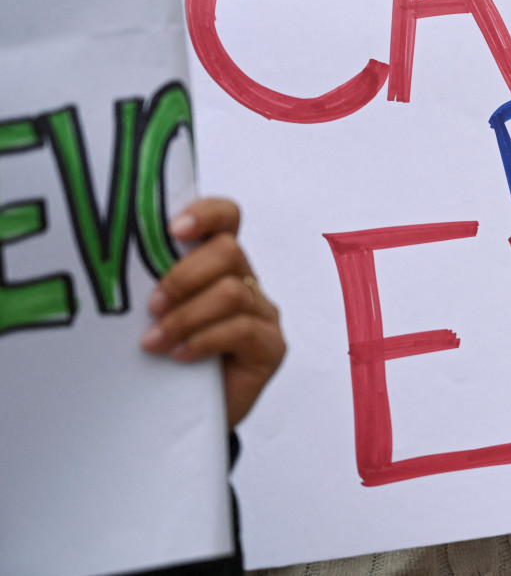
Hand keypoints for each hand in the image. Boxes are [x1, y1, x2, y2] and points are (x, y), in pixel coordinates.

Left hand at [141, 197, 285, 427]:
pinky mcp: (271, 347)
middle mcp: (247, 282)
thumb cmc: (167, 363)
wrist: (183, 420)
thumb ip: (154, 289)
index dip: (204, 213)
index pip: (226, 218)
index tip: (171, 229)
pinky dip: (204, 340)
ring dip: (187, 316)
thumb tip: (115, 270)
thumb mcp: (157, 316)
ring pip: (232, 292)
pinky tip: (180, 356)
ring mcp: (263, 314)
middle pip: (228, 251)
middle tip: (151, 306)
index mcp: (218, 265)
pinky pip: (242, 329)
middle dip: (183, 277)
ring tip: (155, 341)